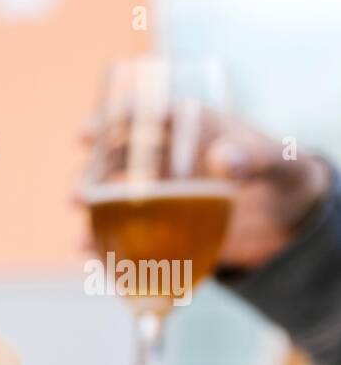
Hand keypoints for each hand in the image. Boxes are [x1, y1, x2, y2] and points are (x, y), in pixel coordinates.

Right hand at [78, 112, 331, 272]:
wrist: (285, 221)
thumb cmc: (281, 176)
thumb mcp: (277, 162)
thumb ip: (254, 157)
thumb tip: (222, 160)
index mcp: (189, 128)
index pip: (145, 114)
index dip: (111, 120)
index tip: (86, 134)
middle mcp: (165, 157)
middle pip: (116, 158)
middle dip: (90, 172)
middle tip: (78, 192)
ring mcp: (158, 193)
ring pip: (111, 194)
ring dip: (88, 204)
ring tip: (79, 217)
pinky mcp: (159, 226)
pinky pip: (123, 233)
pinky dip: (101, 243)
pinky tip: (87, 251)